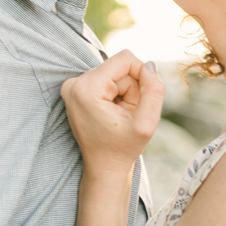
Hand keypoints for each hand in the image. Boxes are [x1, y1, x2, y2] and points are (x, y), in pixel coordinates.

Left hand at [60, 51, 162, 171]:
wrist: (103, 166)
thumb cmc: (123, 148)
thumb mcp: (147, 122)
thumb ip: (154, 90)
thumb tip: (149, 65)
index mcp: (86, 88)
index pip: (125, 58)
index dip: (142, 75)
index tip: (141, 100)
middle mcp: (73, 83)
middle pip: (119, 67)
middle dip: (130, 88)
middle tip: (126, 114)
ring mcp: (72, 86)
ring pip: (114, 74)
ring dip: (123, 93)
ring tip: (118, 115)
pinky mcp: (75, 90)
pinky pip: (106, 80)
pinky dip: (115, 95)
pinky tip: (111, 114)